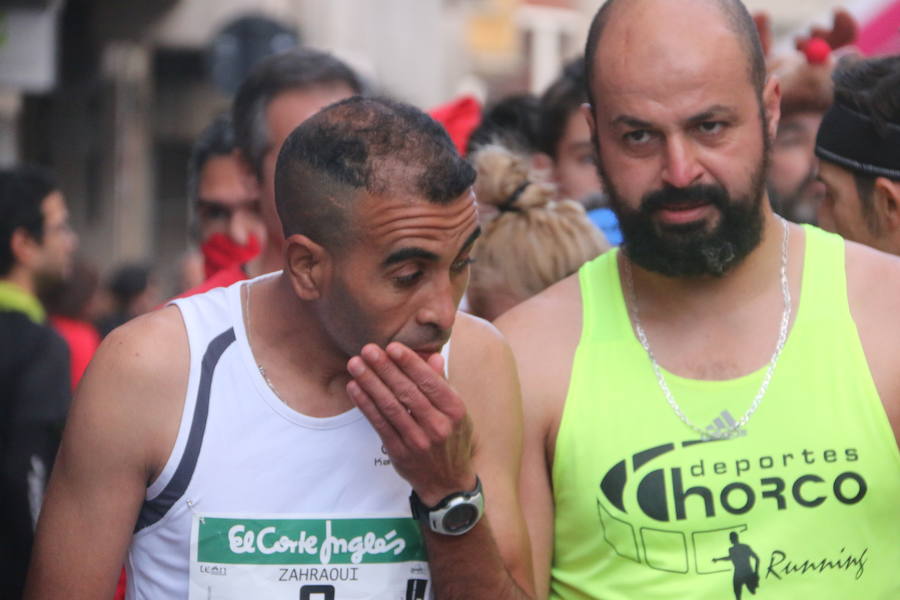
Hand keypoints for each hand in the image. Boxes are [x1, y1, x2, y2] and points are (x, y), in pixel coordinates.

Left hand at [346, 342, 475, 504]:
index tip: (392, 346)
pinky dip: (365, 405)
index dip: (409, 363)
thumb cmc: (452, 439)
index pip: (429, 382)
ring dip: (370, 383)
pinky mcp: (400, 452)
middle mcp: (438, 425)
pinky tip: (355, 388)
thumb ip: (443, 384)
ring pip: (390, 407)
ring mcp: (418, 440)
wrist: (448, 482)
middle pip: (407, 392)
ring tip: (355, 364)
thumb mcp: (457, 412)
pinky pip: (379, 424)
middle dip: (385, 368)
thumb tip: (433, 355)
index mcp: (455, 410)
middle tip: (368, 349)